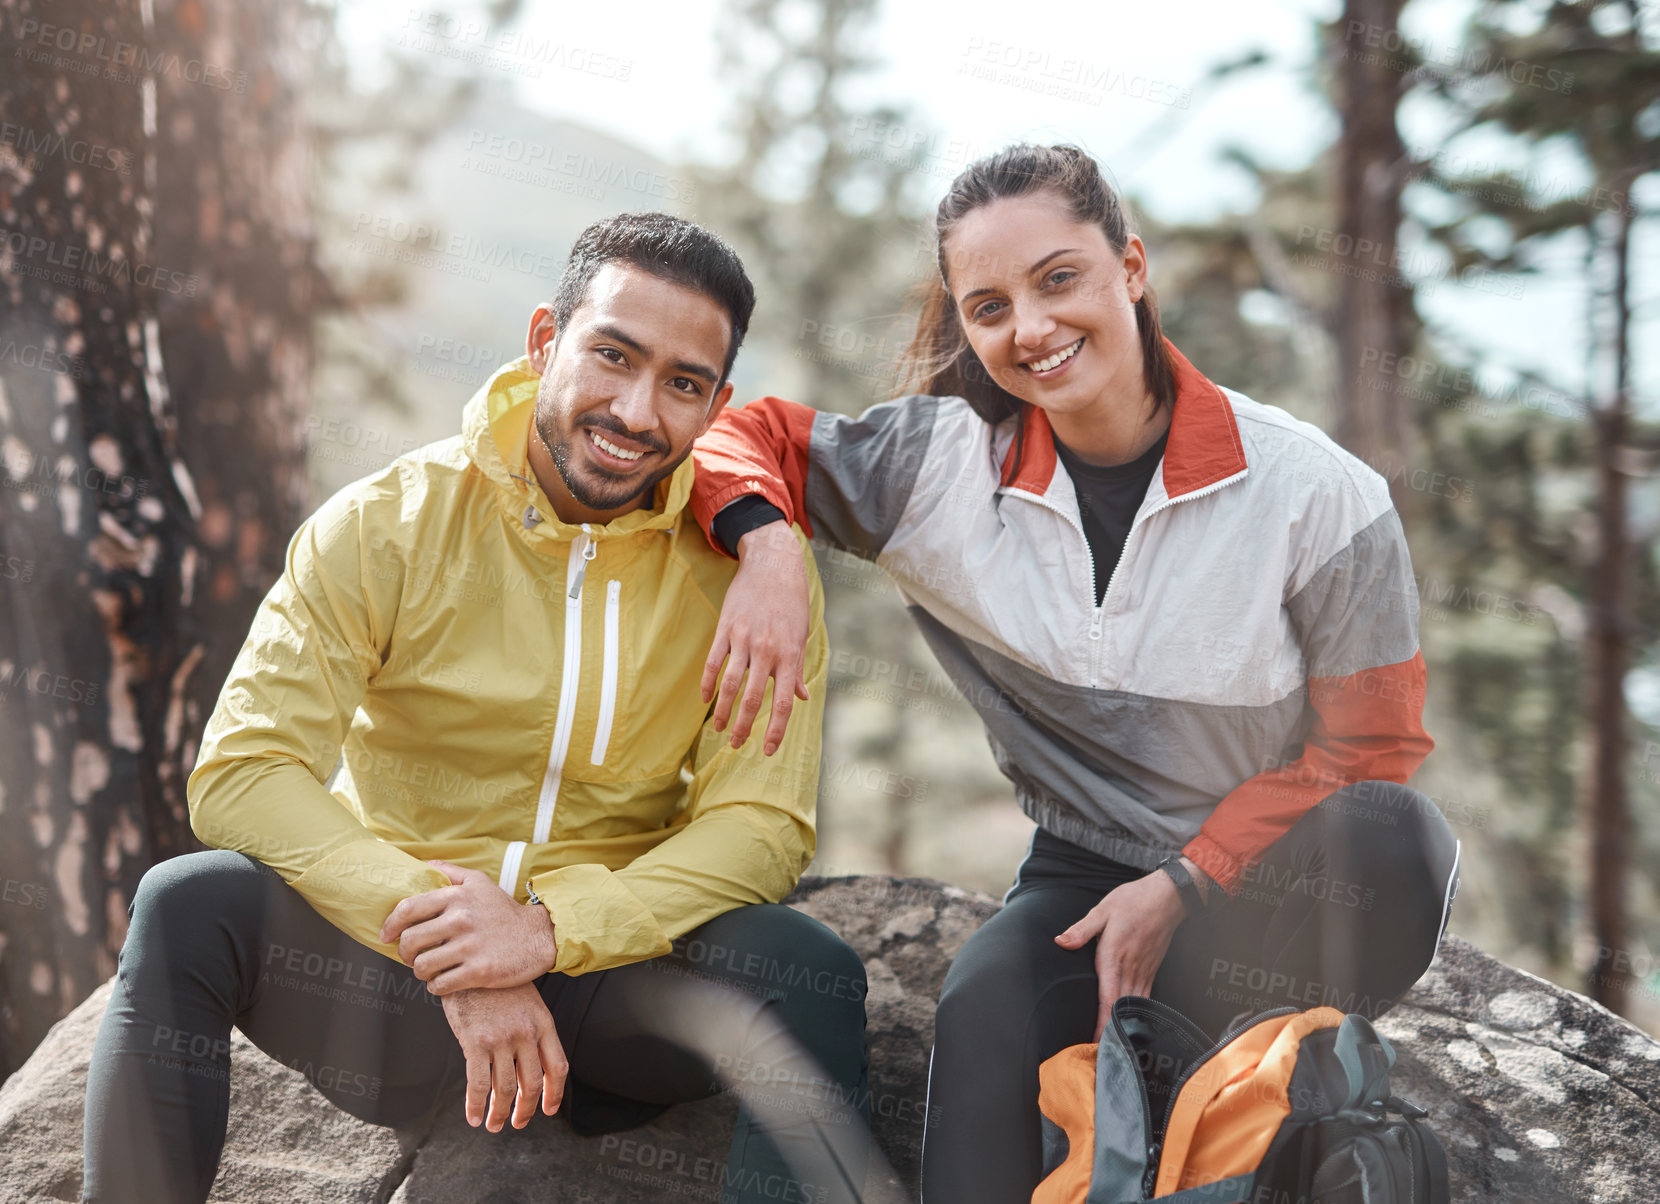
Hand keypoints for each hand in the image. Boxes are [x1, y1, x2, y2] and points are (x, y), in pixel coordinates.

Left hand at [379, 861, 557, 993]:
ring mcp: (470, 947)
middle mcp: (461, 919)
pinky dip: (436, 986)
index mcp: (457, 896)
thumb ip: (450, 872)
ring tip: (429, 969)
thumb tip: (422, 864)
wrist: (538, 936)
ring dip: (420, 972)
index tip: (386, 935)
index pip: (408, 909)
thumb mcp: (480, 882)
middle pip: (410, 941)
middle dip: (405, 953)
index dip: (390, 924)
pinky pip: (440, 985)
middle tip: (411, 956)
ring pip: (422, 966)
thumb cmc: (504, 911)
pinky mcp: (479, 971)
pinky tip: (443, 981)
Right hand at [440, 984, 567, 1131]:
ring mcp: (501, 1038)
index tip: (549, 1109)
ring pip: (506, 1088)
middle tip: (518, 1122)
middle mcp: (526, 1033)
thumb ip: (533, 1029)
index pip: (558, 1067)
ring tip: (495, 1124)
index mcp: (543, 1023)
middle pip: (533, 1083)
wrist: (469, 963)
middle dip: (526, 1109)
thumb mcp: (526, 1001)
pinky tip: (474, 1117)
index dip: (554, 1093)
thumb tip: (534, 1063)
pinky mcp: (475, 1042)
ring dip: (501, 1113)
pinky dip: (476, 1106)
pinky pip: (478, 1084)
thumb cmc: (496, 984)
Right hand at [699, 520, 810, 755]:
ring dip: (723, 711)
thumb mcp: (801, 635)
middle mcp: (766, 649)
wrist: (772, 564)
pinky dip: (708, 684)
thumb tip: (801, 698)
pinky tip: (706, 700)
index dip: (776, 730)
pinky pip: (713, 662)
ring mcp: (743, 639)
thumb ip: (796, 669)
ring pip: (729, 685)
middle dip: (744, 728)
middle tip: (737, 746)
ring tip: (720, 729)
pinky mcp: (725, 628)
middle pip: (752, 699)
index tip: (768, 750)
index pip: (782, 702)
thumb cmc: (791, 602)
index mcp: (789, 655)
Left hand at [1055, 867, 1191, 1041]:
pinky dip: (1137, 1014)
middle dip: (1111, 1034)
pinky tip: (1130, 1025)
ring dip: (1123, 1027)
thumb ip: (1081, 930)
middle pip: (1120, 1010)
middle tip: (1101, 1057)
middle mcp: (1130, 970)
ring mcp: (1143, 972)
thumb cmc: (1133, 901)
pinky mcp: (1151, 971)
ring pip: (1133, 1007)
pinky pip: (1144, 998)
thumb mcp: (1103, 910)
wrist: (1168, 897)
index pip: (1106, 1000)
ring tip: (1113, 1049)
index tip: (1094, 1044)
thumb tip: (1060, 942)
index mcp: (1114, 958)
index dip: (1101, 1025)